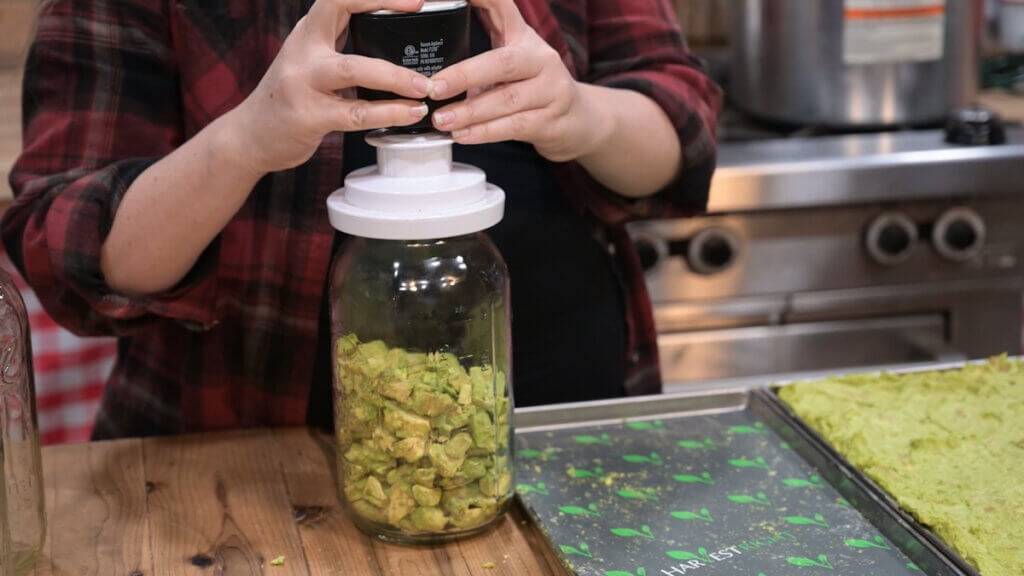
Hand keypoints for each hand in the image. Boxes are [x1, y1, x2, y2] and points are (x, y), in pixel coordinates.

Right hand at [227, 0, 433, 174]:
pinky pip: (355, 113)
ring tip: (423, 88)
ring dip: (395, 77)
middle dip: (390, 16)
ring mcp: (301, 83)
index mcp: (308, 33)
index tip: (416, 1)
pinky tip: (408, 113)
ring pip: (353, 68)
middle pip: (345, 15)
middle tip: (424, 26)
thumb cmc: (290, 99)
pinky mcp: (307, 117)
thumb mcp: (311, 62)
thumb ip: (344, 49)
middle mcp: (302, 51)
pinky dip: (388, 113)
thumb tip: (397, 45)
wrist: (250, 137)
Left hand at [428, 0, 601, 161]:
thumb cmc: (534, 87)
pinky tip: (463, 135)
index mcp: (524, 37)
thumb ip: (480, 53)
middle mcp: (541, 59)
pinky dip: (485, 133)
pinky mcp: (551, 121)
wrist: (578, 120)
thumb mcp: (511, 59)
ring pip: (506, 100)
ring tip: (441, 119)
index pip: (500, 6)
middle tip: (433, 88)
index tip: (448, 0)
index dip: (479, 0)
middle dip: (463, 75)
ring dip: (469, 112)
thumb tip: (429, 63)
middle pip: (502, 63)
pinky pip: (514, 126)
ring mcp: (551, 90)